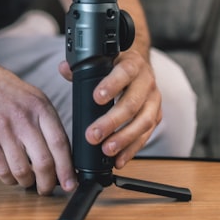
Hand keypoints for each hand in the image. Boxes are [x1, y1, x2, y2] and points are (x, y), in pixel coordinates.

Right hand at [0, 65, 76, 195]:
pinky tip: (11, 175)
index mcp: (40, 107)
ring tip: (28, 182)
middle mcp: (23, 118)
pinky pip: (1, 170)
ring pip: (22, 170)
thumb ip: (49, 124)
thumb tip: (64, 157)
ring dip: (27, 183)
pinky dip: (9, 179)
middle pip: (43, 161)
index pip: (60, 143)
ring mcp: (3, 128)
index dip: (67, 168)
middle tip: (47, 189)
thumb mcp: (34, 99)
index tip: (70, 183)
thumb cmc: (7, 92)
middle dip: (48, 183)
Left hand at [58, 48, 161, 168]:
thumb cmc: (118, 65)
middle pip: (132, 103)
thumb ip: (82, 66)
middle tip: (93, 134)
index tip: (97, 98)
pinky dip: (132, 149)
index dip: (112, 85)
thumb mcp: (103, 60)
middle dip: (112, 121)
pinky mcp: (155, 116)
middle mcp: (146, 82)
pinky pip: (146, 135)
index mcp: (133, 64)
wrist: (140, 67)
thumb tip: (64, 69)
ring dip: (124, 139)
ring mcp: (153, 101)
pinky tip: (119, 159)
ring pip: (143, 122)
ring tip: (106, 149)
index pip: (125, 73)